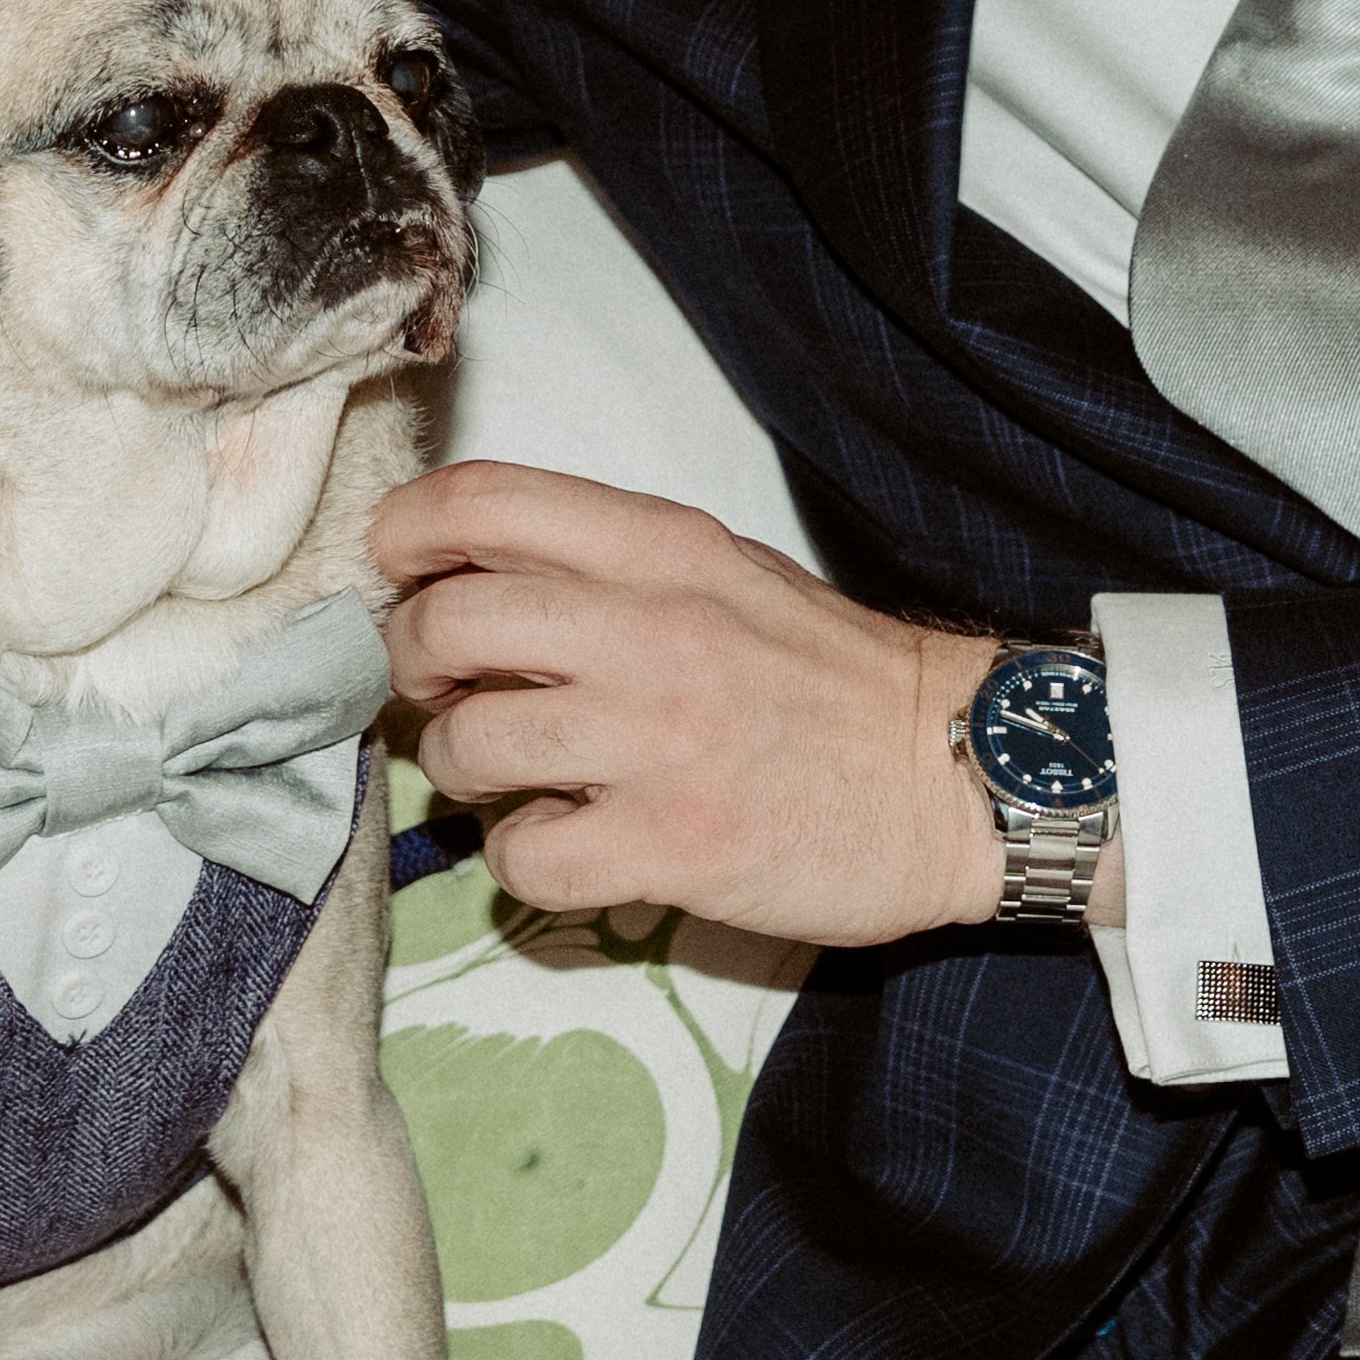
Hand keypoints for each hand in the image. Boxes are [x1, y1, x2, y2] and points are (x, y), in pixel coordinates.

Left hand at [370, 461, 1008, 944]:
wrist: (964, 772)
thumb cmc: (835, 680)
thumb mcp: (727, 575)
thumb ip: (607, 566)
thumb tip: (467, 580)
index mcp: (665, 550)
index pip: (481, 501)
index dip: (405, 536)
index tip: (395, 574)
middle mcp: (653, 631)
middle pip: (446, 624)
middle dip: (413, 667)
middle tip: (444, 694)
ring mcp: (659, 741)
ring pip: (465, 748)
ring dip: (461, 770)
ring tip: (513, 778)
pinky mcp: (673, 844)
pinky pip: (523, 856)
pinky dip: (523, 858)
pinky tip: (570, 842)